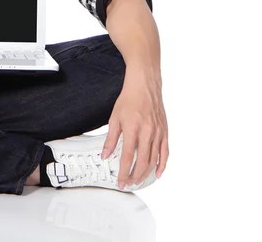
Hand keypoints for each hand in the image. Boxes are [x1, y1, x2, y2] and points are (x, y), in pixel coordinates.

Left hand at [101, 73, 168, 187]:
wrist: (144, 86)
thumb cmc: (129, 100)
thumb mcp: (114, 118)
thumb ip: (111, 139)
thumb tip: (105, 155)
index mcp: (133, 129)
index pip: (128, 157)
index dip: (124, 172)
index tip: (120, 181)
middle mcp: (147, 132)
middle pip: (142, 162)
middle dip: (135, 176)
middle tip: (129, 183)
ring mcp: (158, 133)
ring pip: (154, 160)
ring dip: (146, 173)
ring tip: (138, 181)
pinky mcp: (164, 132)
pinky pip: (165, 152)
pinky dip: (162, 165)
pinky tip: (157, 173)